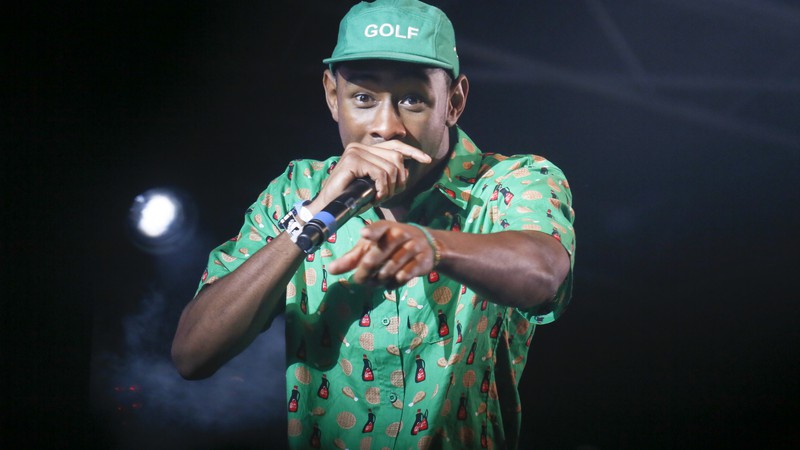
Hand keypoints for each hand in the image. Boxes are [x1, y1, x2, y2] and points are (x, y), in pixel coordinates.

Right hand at [311, 141, 431, 210]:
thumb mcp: (373, 185)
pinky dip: (382, 188)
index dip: (413, 152)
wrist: (328, 208)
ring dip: (390, 187)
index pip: (395, 145)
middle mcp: (360, 147)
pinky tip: (376, 197)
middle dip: (400, 178)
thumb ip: (387, 175)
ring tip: (380, 198)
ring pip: (390, 167)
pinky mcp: (353, 160)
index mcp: (366, 150)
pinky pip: (380, 173)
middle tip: (391, 194)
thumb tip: (408, 170)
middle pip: (396, 157)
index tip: (426, 160)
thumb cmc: (350, 199)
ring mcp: (356, 151)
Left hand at [328, 221, 437, 287]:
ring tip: (374, 282)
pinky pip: (403, 277)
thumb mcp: (373, 245)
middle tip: (359, 280)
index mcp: (385, 228)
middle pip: (377, 256)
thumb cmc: (392, 244)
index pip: (378, 228)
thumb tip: (331, 270)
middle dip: (365, 272)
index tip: (363, 234)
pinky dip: (393, 283)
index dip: (371, 232)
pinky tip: (390, 283)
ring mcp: (413, 247)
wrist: (427, 245)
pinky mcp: (422, 261)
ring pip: (389, 269)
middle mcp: (400, 234)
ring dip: (378, 280)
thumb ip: (352, 258)